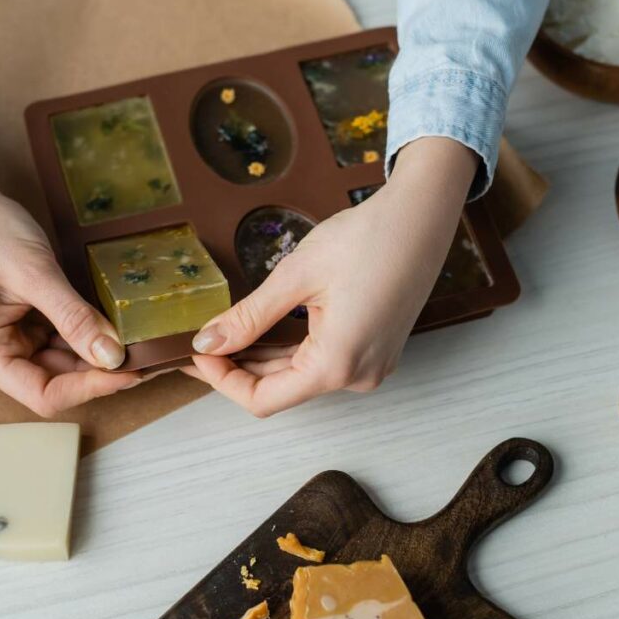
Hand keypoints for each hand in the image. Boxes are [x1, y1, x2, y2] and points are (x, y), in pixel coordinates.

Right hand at [0, 137, 139, 415]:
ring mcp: (18, 338)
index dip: (90, 389)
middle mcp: (2, 354)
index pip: (46, 394)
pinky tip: (123, 326)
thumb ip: (74, 317)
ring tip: (144, 344)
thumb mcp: (34, 275)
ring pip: (70, 362)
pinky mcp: (33, 321)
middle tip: (151, 357)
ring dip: (103, 355)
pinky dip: (94, 334)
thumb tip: (113, 357)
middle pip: (62, 382)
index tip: (131, 371)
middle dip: (104, 373)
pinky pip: (69, 338)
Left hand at [185, 136, 477, 416]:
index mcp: (337, 364)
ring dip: (263, 359)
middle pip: (282, 390)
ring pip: (301, 376)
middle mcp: (358, 376)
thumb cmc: (366, 240)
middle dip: (238, 368)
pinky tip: (264, 331)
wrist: (421, 218)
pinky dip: (291, 351)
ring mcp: (371, 366)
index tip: (197, 352)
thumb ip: (249, 317)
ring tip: (227, 333)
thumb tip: (209, 342)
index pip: (263, 400)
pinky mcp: (376, 351)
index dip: (223, 381)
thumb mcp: (295, 276)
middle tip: (201, 341)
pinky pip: (323, 362)